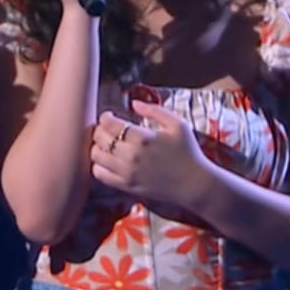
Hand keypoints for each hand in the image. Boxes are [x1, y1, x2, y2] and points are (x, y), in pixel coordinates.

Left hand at [90, 100, 210, 205]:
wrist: (193, 183)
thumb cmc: (187, 152)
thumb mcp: (177, 124)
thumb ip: (154, 110)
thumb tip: (134, 103)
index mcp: (143, 138)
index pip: (109, 123)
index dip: (105, 117)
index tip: (109, 117)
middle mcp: (131, 155)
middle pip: (100, 138)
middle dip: (100, 130)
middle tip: (107, 130)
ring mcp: (127, 172)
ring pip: (96, 155)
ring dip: (97, 147)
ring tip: (106, 145)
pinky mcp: (126, 186)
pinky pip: (99, 174)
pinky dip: (98, 165)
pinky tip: (106, 161)